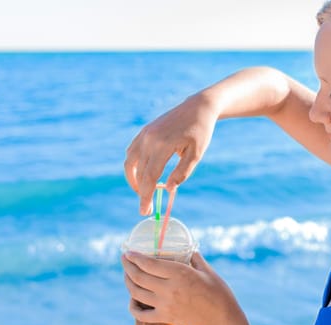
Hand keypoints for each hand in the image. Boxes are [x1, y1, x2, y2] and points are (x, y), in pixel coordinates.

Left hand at [121, 252, 258, 324]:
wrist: (222, 320)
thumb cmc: (219, 293)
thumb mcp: (207, 270)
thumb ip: (194, 258)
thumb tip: (186, 249)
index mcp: (180, 274)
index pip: (149, 264)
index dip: (135, 257)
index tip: (128, 252)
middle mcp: (169, 289)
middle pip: (139, 277)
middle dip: (127, 266)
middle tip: (124, 259)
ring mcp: (165, 305)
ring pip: (136, 293)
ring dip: (127, 282)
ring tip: (127, 274)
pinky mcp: (165, 318)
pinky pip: (142, 314)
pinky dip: (133, 306)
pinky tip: (132, 300)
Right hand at [124, 93, 218, 214]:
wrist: (197, 107)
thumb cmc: (200, 131)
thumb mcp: (196, 154)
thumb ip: (182, 173)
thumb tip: (168, 189)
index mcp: (163, 145)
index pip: (150, 177)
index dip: (145, 196)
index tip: (144, 211)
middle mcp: (149, 139)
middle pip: (139, 173)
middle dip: (142, 192)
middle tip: (147, 208)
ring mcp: (144, 134)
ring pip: (130, 163)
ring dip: (134, 180)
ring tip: (144, 192)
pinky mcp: (144, 132)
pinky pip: (132, 152)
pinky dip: (133, 166)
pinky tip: (142, 174)